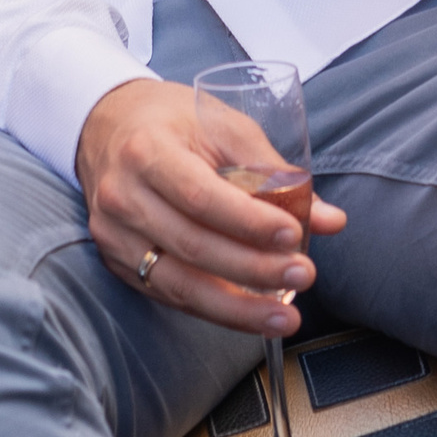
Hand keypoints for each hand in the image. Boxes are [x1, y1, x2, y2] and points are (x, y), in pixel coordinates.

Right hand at [76, 79, 346, 335]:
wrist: (106, 124)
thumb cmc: (172, 120)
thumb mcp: (222, 124)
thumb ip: (273, 171)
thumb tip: (331, 219)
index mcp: (147, 150)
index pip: (201, 195)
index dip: (249, 222)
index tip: (294, 236)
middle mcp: (123, 196)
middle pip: (192, 246)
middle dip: (253, 270)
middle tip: (304, 276)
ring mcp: (114, 236)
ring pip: (178, 284)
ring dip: (236, 309)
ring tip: (284, 317)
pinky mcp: (117, 263)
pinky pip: (169, 295)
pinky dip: (213, 309)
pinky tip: (249, 316)